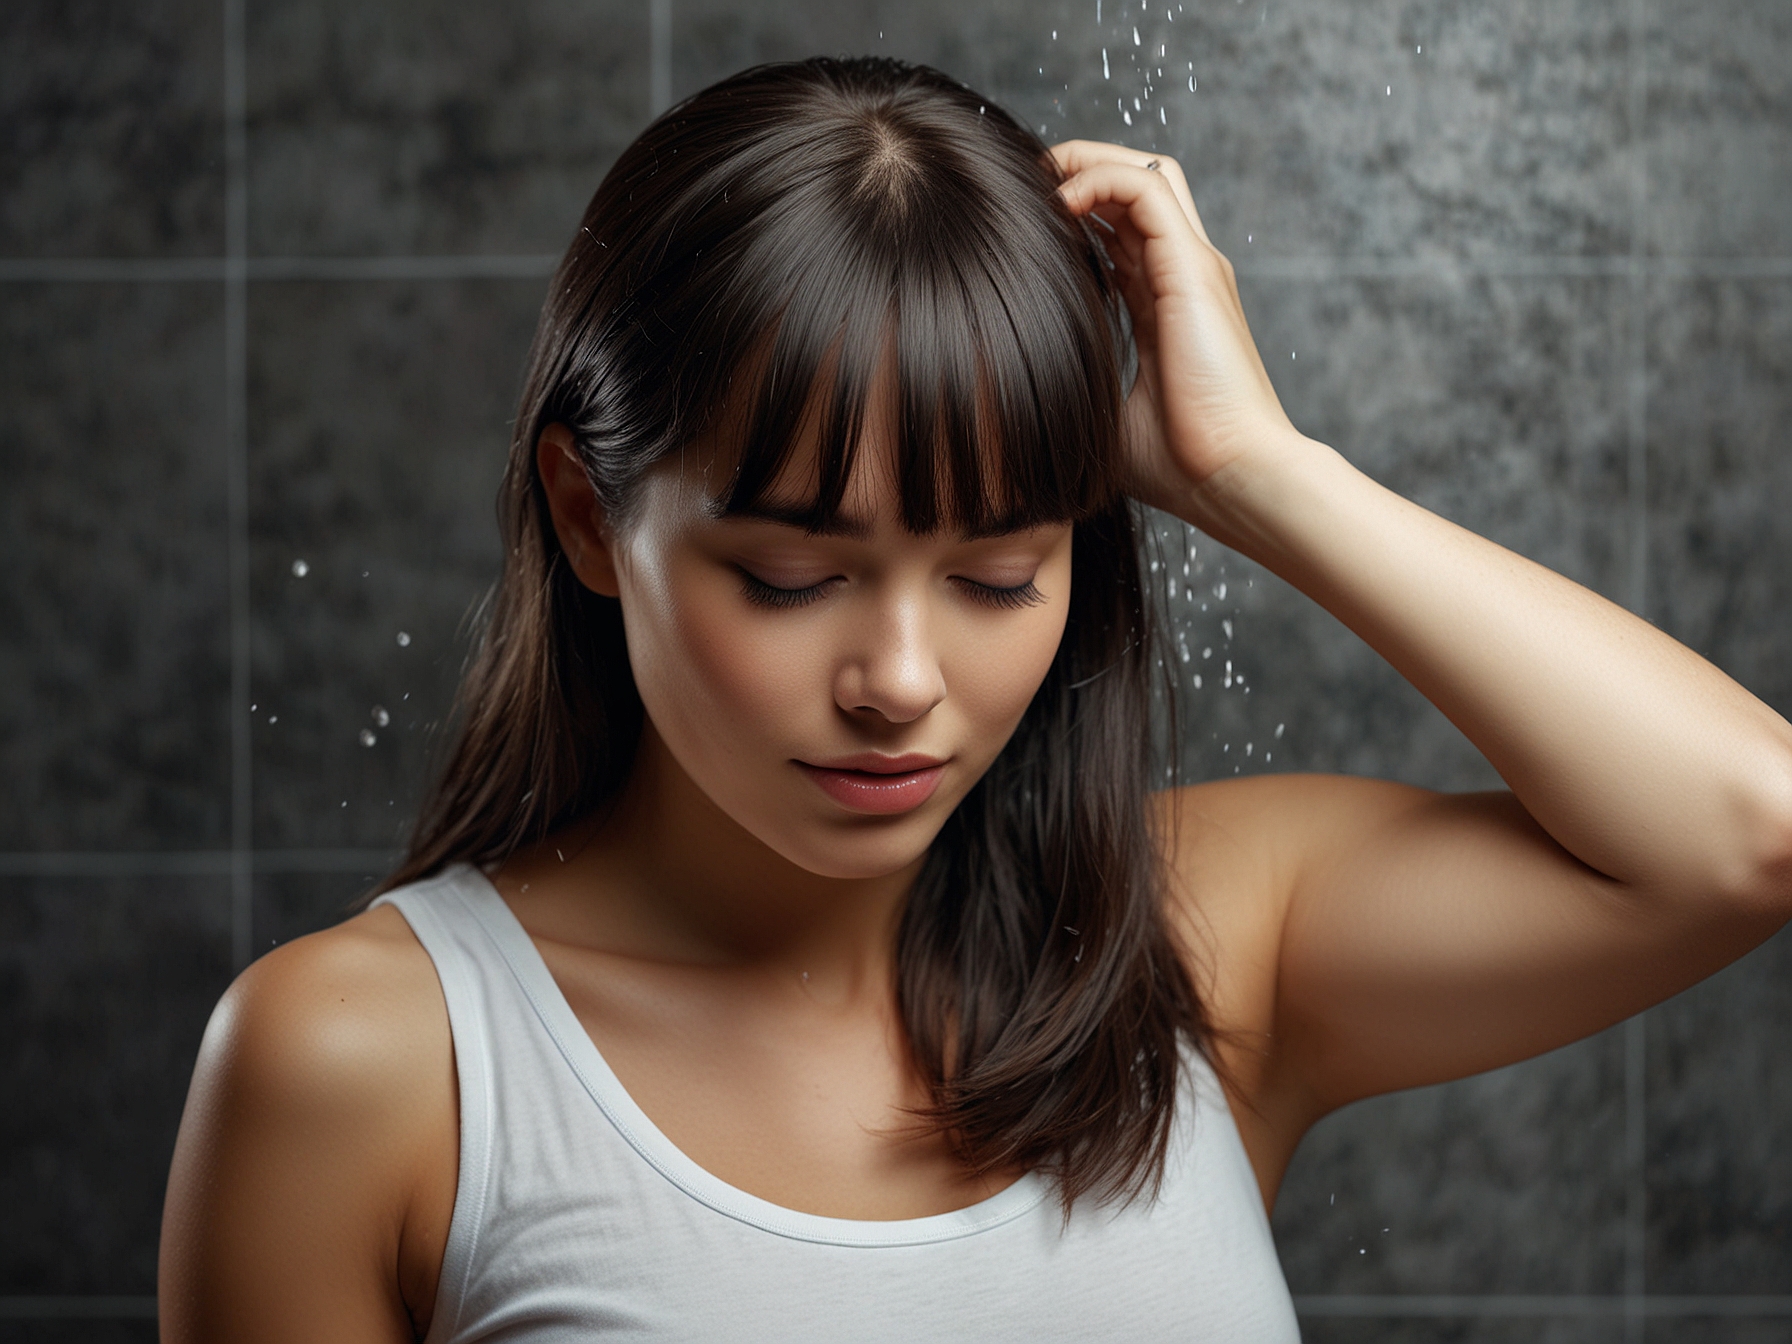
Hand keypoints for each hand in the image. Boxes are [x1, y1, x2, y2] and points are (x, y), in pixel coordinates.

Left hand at [1051, 141, 1301, 517]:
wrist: (1234, 479)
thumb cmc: (1182, 466)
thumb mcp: (1105, 417)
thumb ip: (1074, 385)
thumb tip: (1014, 400)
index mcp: (1161, 306)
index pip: (1117, 231)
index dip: (1070, 215)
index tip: (1019, 227)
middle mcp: (1180, 275)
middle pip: (1133, 186)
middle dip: (1076, 171)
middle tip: (1022, 188)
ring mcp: (1190, 266)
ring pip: (1142, 170)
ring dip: (1084, 162)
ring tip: (1037, 181)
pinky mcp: (1191, 267)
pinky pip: (1144, 186)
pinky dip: (1097, 179)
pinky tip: (1058, 206)